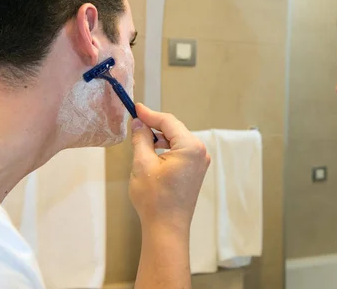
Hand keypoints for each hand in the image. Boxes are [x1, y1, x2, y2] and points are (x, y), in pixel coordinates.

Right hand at [128, 103, 209, 231]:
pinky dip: (166, 149)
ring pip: (177, 140)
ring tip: (141, 139)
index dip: (150, 114)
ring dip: (160, 138)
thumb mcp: (142, 164)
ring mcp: (200, 162)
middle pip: (175, 129)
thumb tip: (139, 123)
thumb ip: (141, 139)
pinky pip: (181, 152)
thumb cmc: (155, 198)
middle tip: (136, 122)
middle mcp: (200, 152)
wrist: (166, 228)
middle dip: (155, 125)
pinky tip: (152, 151)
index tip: (135, 108)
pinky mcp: (195, 171)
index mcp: (191, 147)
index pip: (168, 121)